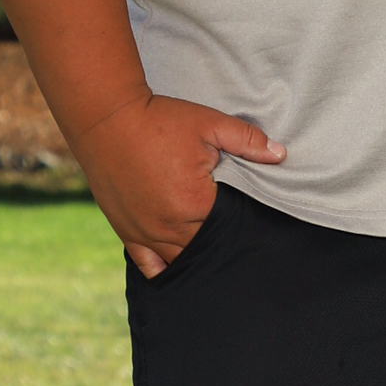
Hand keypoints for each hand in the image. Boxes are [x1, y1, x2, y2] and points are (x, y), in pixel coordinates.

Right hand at [69, 91, 283, 275]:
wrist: (105, 117)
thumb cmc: (159, 120)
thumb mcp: (209, 123)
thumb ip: (248, 140)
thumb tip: (281, 154)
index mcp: (195, 203)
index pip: (230, 226)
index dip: (241, 221)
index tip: (247, 211)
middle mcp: (169, 226)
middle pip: (207, 248)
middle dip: (220, 241)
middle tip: (232, 234)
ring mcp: (145, 233)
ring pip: (180, 260)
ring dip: (196, 256)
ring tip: (212, 252)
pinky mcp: (126, 231)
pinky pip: (148, 264)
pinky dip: (164, 268)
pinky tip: (178, 268)